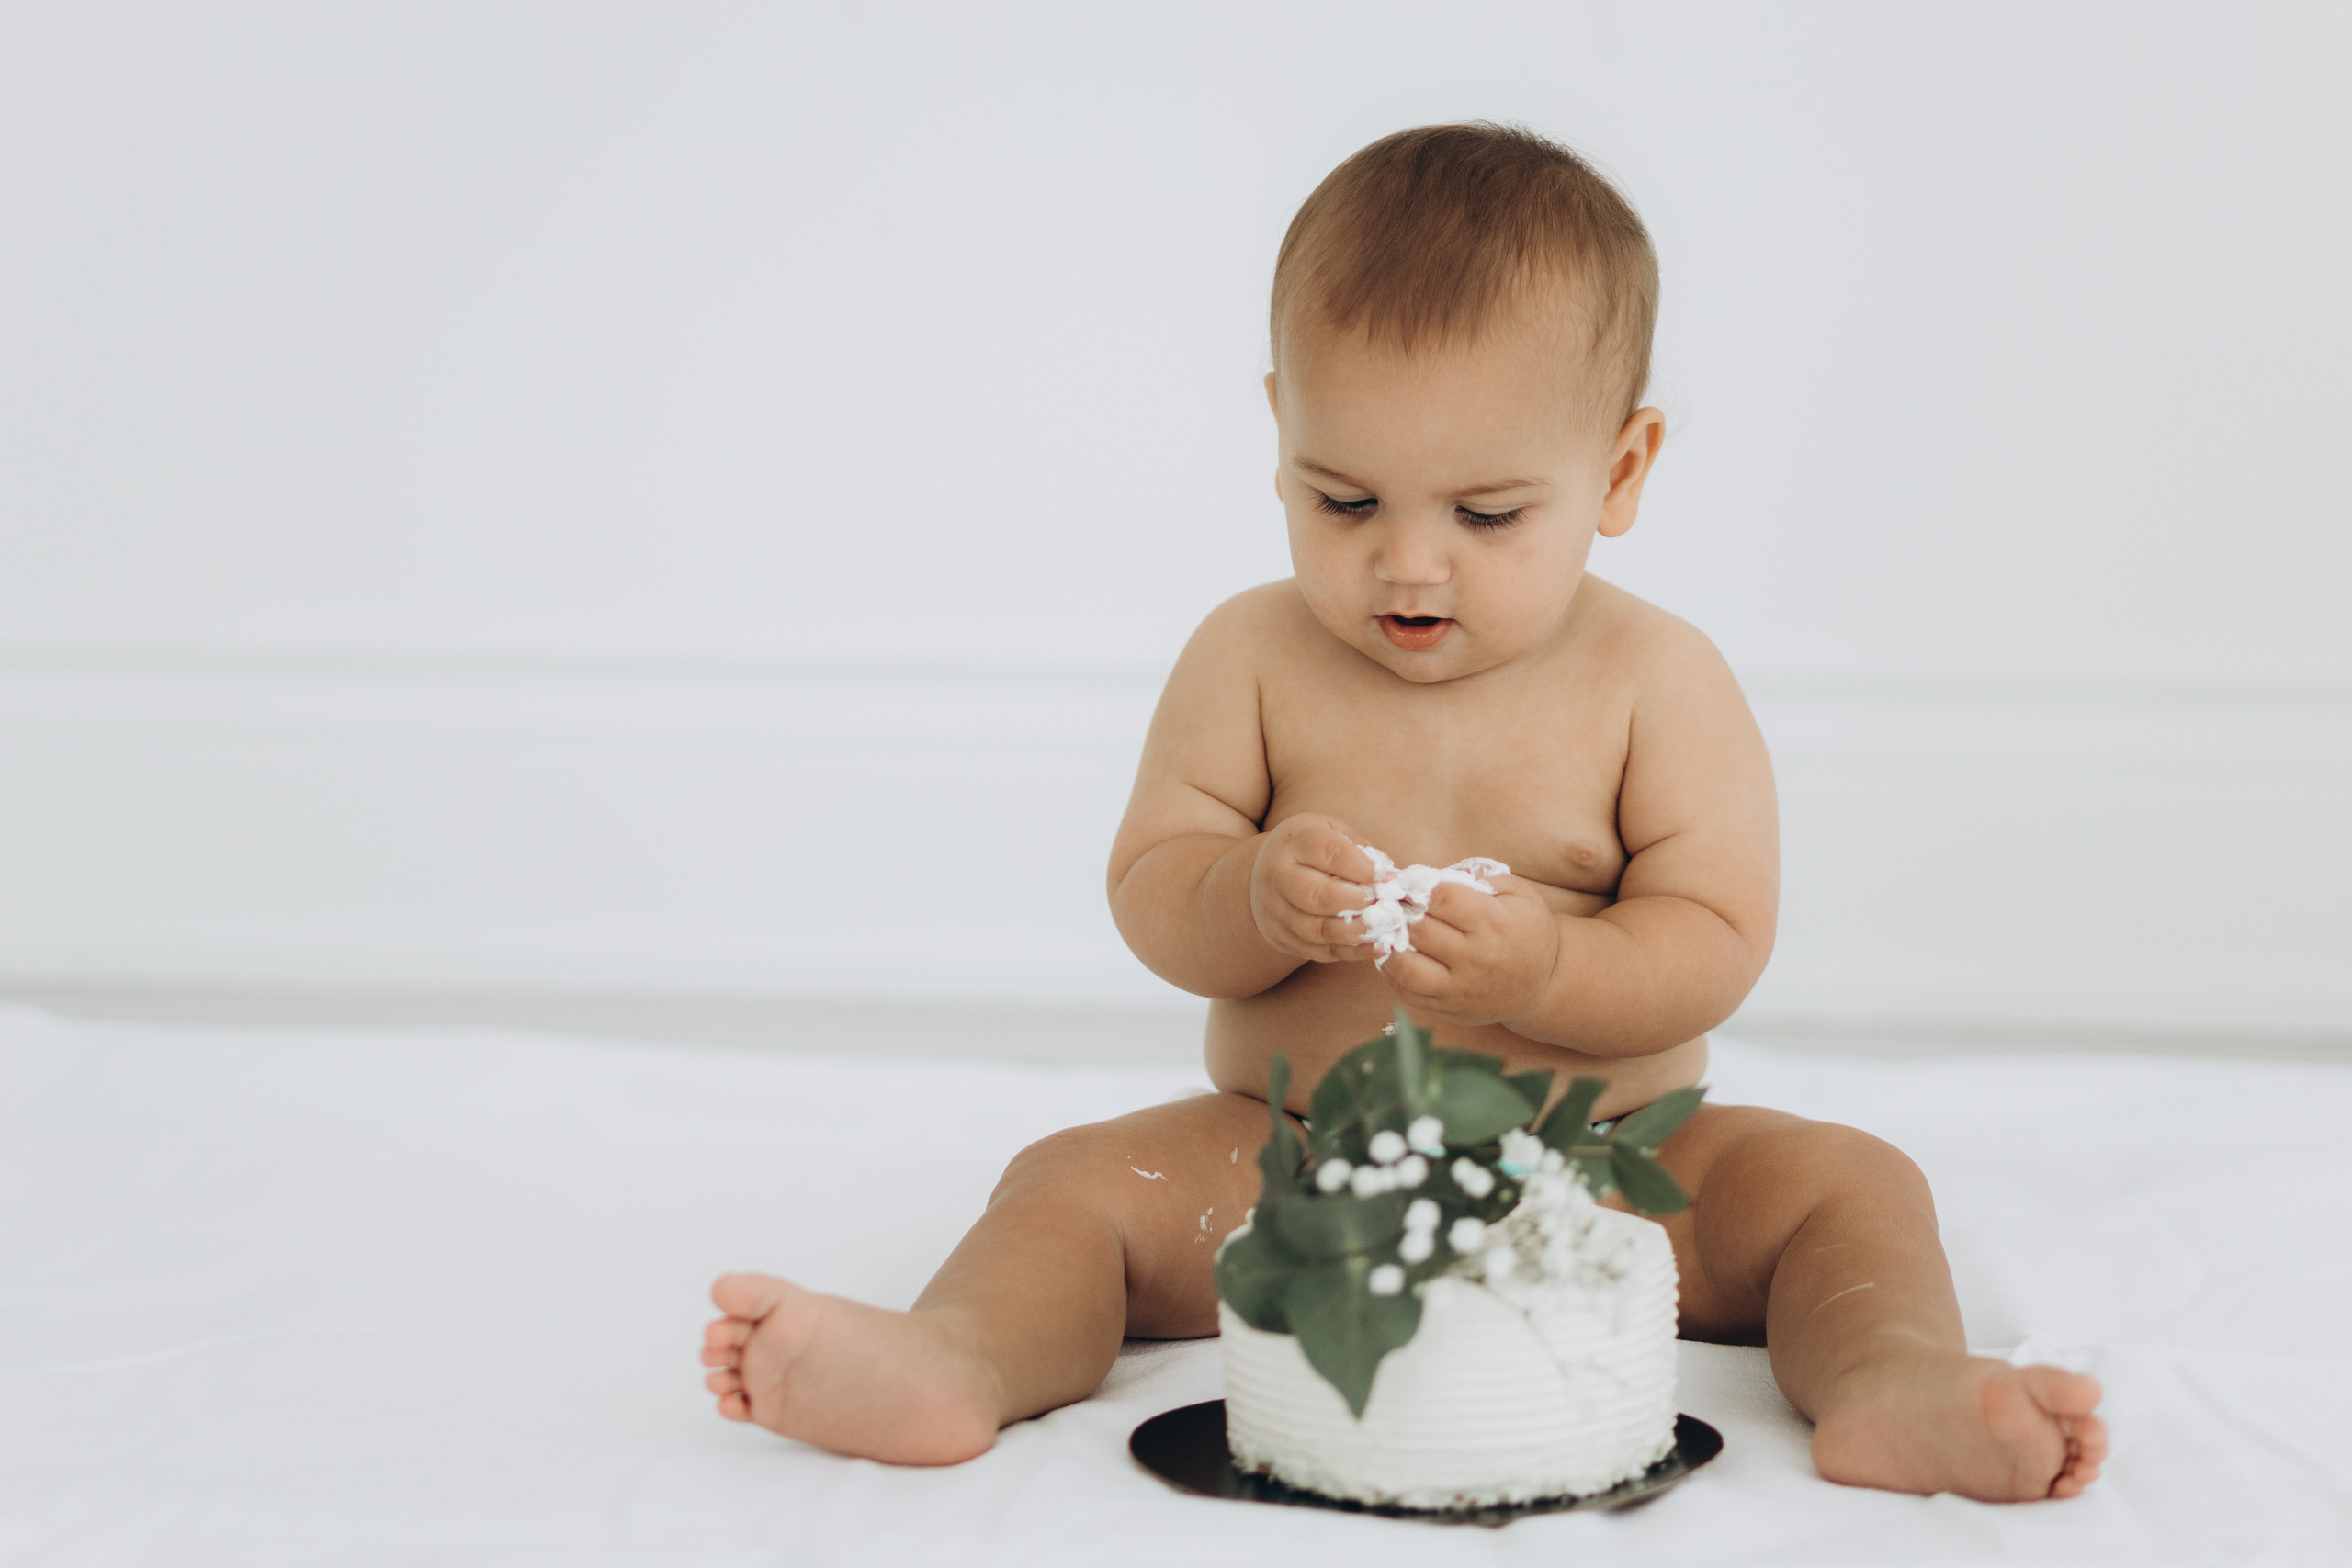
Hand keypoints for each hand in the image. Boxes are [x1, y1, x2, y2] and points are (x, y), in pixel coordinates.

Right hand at [1249, 814, 1379, 964]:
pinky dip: (1352, 952)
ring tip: (1385, 927)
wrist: (1266, 873)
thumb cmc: (1311, 850)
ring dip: (1357, 932)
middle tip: (1385, 904)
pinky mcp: (1281, 937)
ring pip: (1317, 930)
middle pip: (1316, 895)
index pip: (1327, 852)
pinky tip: (1378, 947)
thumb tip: (1391, 876)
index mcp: (1294, 843)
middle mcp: (1278, 877)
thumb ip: (1360, 850)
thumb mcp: (1332, 832)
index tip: (1389, 876)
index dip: (1362, 866)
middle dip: (1356, 902)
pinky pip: (1319, 951)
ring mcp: (1275, 911)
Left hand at [1377, 875, 1560, 1027]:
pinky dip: (1392, 974)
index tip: (1411, 884)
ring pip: (1408, 966)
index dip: (1419, 886)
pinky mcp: (1450, 1008)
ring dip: (1390, 945)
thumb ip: (1484, 876)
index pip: (1442, 898)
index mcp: (1494, 923)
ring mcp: (1461, 988)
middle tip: (1395, 904)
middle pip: (1421, 928)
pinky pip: (1409, 993)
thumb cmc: (1527, 932)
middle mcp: (1476, 957)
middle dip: (1402, 912)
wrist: (1544, 985)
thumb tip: (1440, 873)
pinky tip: (1393, 956)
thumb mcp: (1520, 894)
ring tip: (1390, 931)